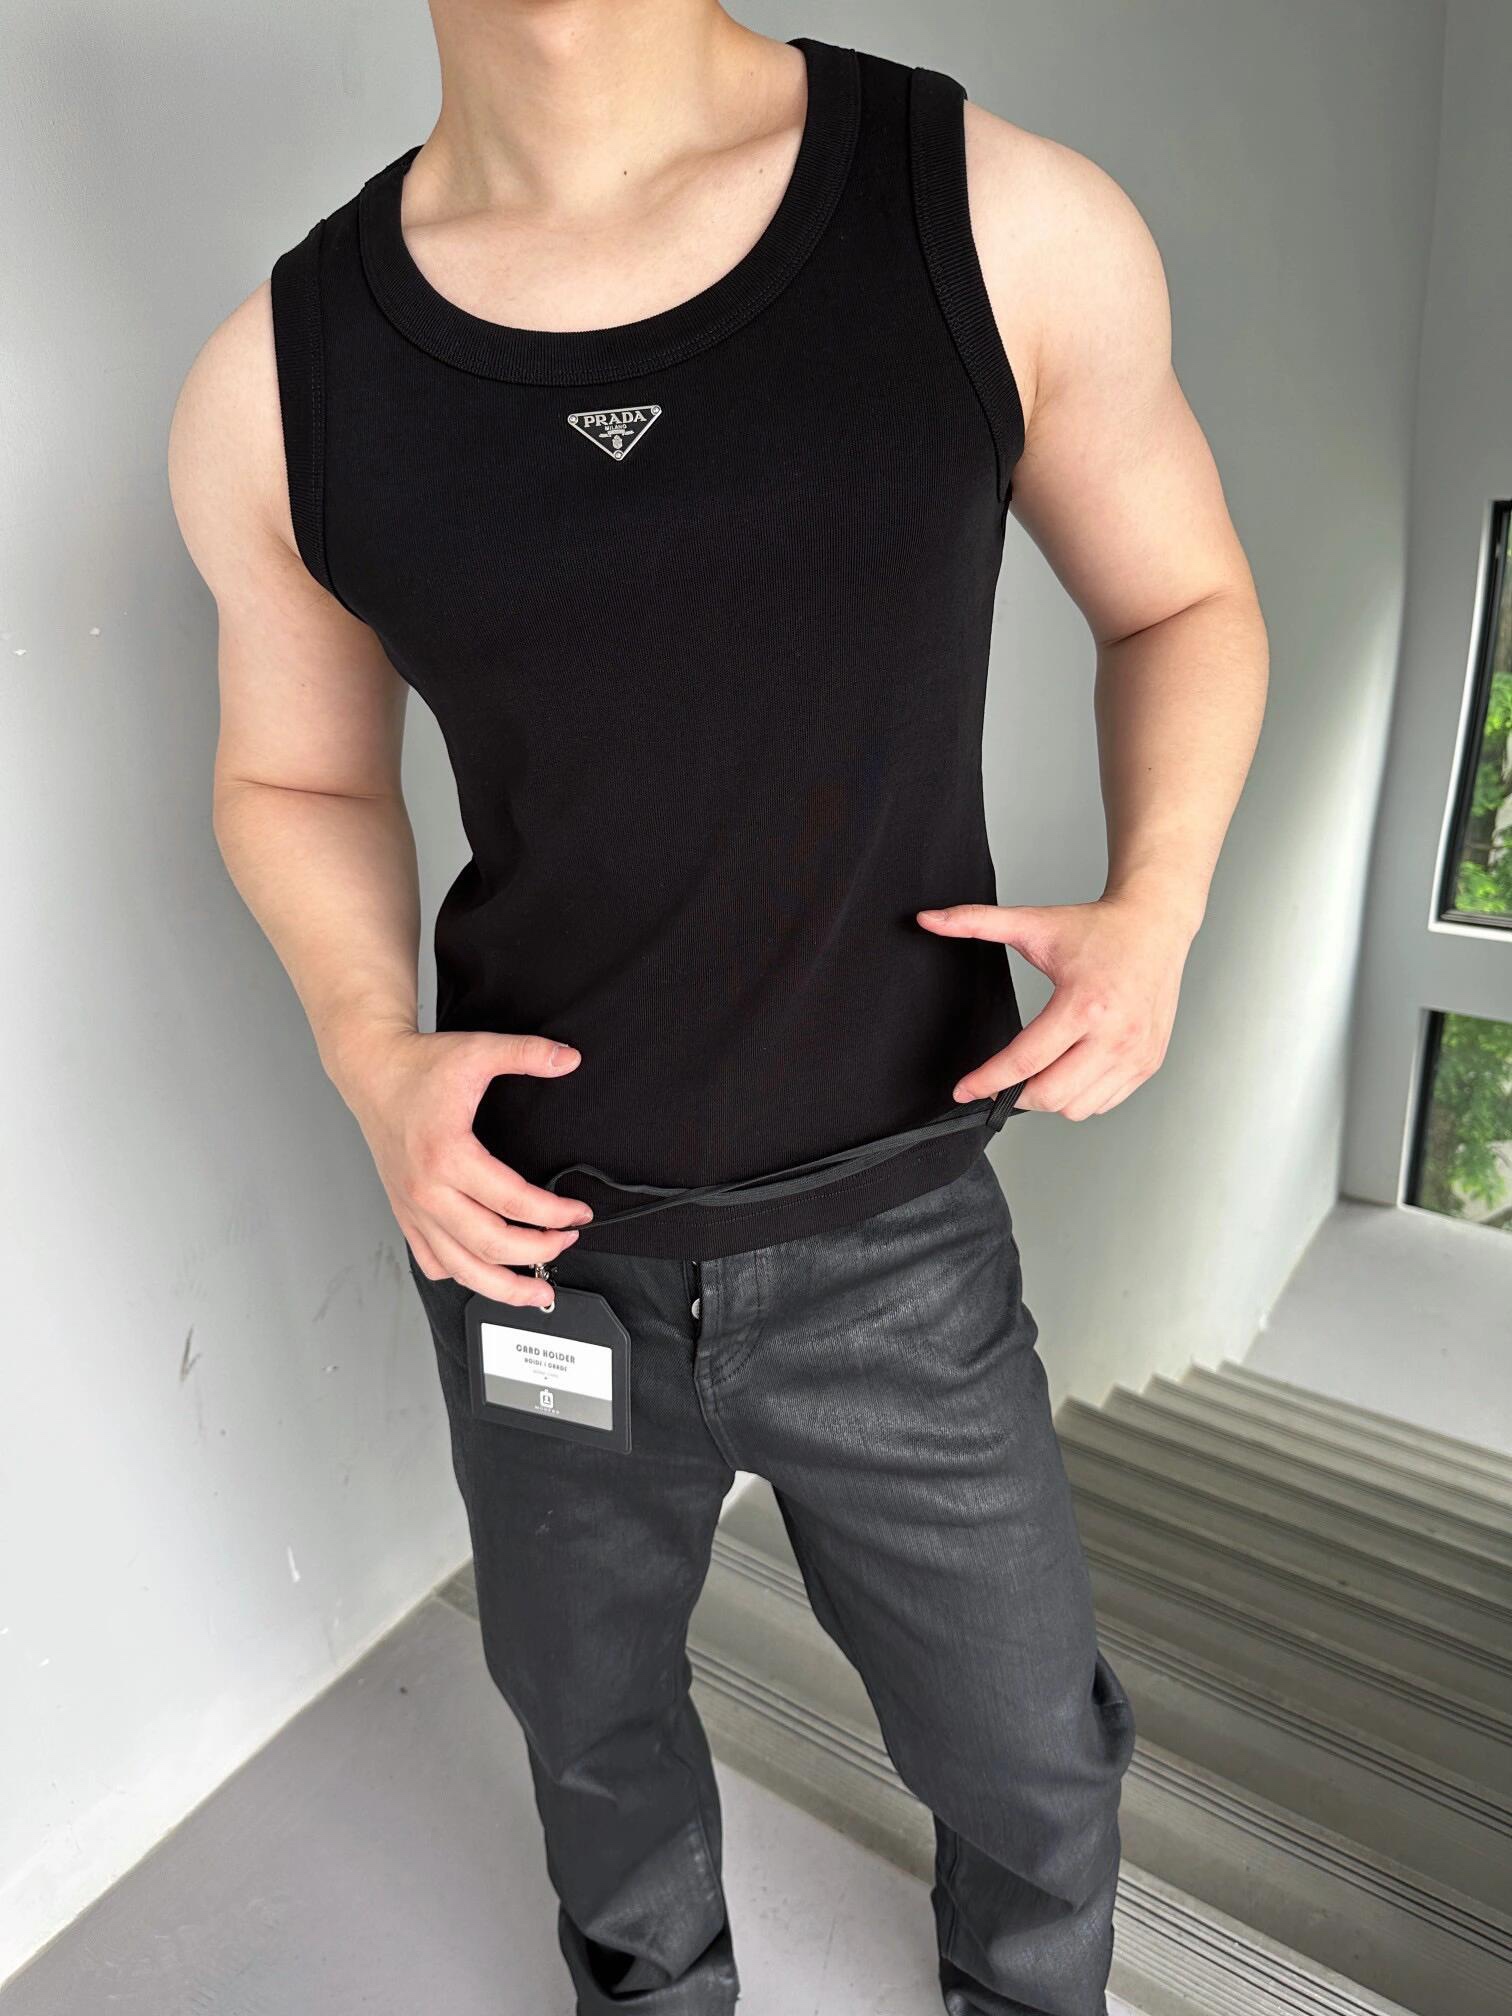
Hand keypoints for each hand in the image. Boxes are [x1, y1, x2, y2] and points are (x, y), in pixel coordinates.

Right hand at [334, 1028, 591, 1304]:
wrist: (371, 1072)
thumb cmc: (419, 1067)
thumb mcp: (478, 1050)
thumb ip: (528, 1053)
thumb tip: (568, 1058)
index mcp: (447, 1155)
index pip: (513, 1202)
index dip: (554, 1214)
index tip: (578, 1214)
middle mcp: (427, 1190)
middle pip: (490, 1245)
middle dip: (538, 1252)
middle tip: (566, 1243)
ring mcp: (413, 1207)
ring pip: (460, 1268)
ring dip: (503, 1287)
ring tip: (536, 1292)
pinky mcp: (405, 1213)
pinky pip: (432, 1261)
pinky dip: (460, 1275)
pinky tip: (485, 1275)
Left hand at [916, 895, 1193, 1120]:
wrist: (1154, 925)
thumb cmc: (1097, 928)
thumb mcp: (1033, 923)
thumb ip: (975, 922)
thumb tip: (928, 919)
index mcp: (1085, 1004)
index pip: (1027, 1060)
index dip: (988, 1081)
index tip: (963, 1090)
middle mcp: (1115, 1034)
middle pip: (1051, 1094)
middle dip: (1016, 1095)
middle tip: (1002, 1081)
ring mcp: (1136, 1053)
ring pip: (1076, 1108)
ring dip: (1049, 1098)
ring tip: (1040, 1070)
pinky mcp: (1148, 1062)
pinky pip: (1103, 1103)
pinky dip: (1079, 1097)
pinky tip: (1070, 1070)